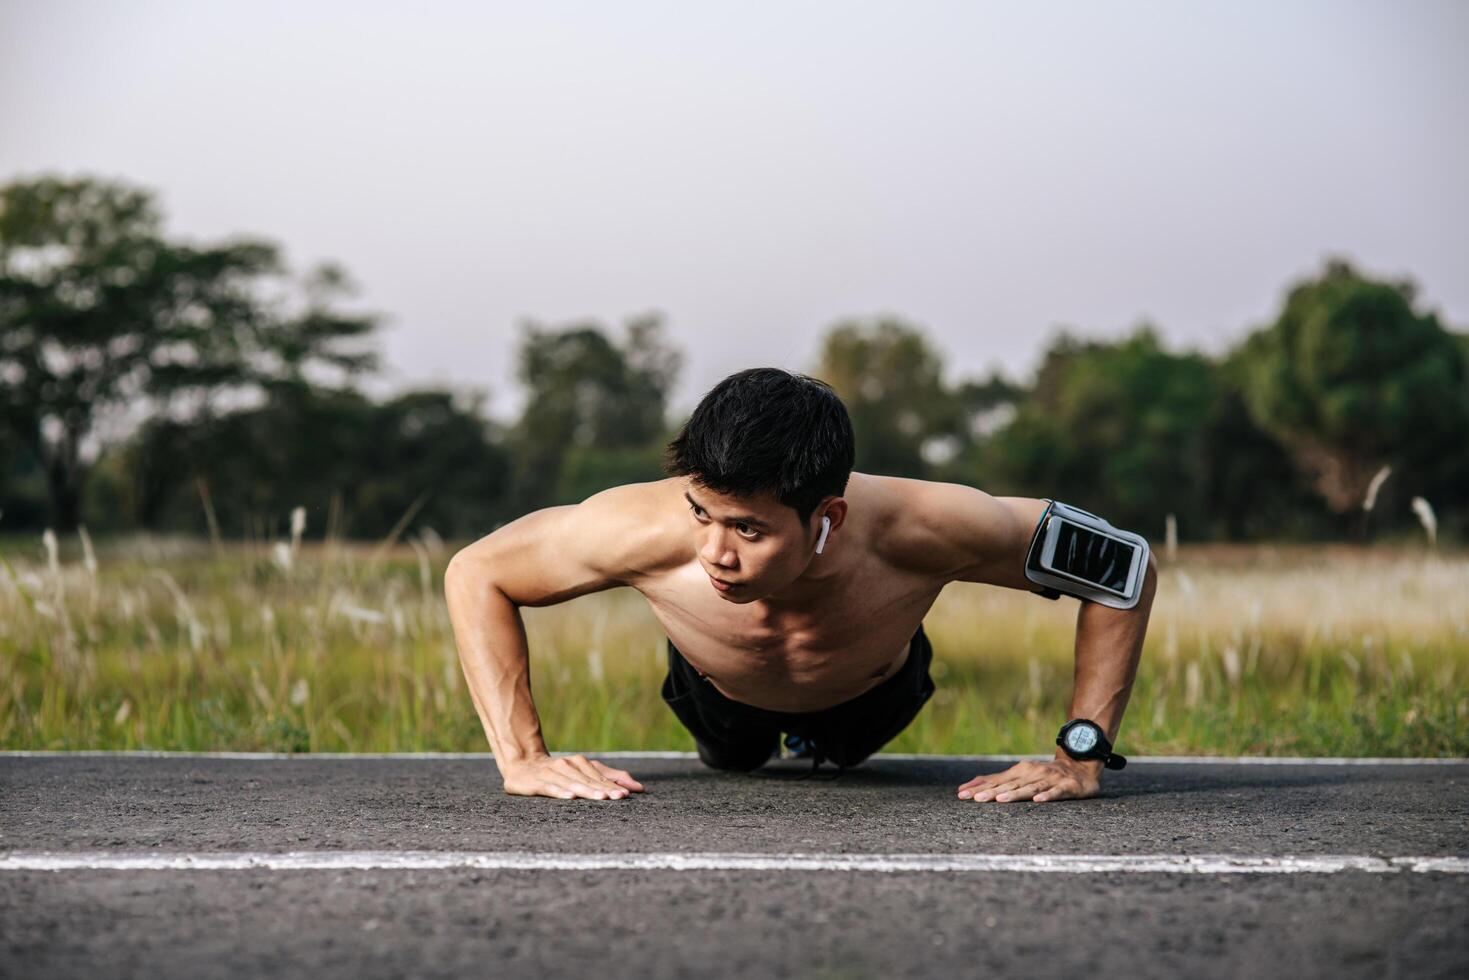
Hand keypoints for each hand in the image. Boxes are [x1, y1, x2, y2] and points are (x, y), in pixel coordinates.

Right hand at [500, 753, 645, 800]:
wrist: (522, 765)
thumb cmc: (558, 772)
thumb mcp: (584, 772)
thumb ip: (610, 777)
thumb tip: (639, 788)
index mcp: (581, 763)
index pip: (600, 777)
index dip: (614, 786)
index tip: (628, 794)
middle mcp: (568, 766)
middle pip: (589, 781)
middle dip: (605, 789)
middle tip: (620, 797)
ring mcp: (552, 773)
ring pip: (573, 784)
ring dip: (588, 791)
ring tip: (602, 798)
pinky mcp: (537, 782)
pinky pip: (551, 788)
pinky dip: (561, 792)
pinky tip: (571, 796)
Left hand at [957, 757, 1100, 802]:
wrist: (1079, 767)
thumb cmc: (1044, 775)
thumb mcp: (1019, 776)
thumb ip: (995, 782)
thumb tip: (965, 789)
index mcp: (1019, 771)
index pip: (995, 781)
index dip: (978, 788)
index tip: (962, 795)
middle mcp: (1032, 773)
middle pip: (1009, 785)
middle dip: (992, 792)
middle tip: (976, 799)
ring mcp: (1049, 779)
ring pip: (1030, 788)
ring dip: (1015, 794)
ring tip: (1001, 800)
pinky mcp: (1066, 786)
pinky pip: (1055, 792)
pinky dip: (1047, 796)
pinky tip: (1038, 801)